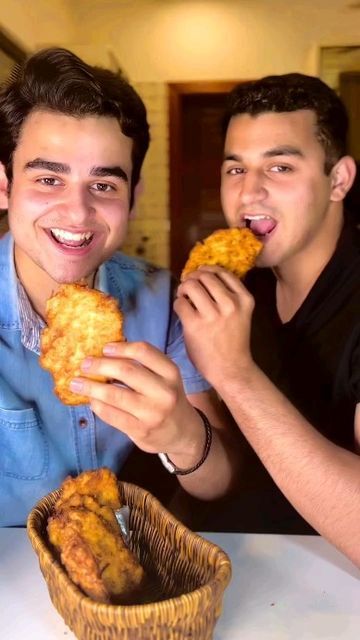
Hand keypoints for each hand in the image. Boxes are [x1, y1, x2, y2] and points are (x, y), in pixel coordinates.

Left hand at [69, 341, 203, 457]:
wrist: (184, 433)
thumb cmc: (168, 399)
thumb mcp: (165, 379)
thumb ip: (144, 367)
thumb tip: (105, 354)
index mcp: (170, 372)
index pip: (144, 351)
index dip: (120, 347)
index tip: (104, 348)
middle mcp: (164, 391)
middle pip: (126, 371)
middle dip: (100, 365)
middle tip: (84, 364)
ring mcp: (152, 413)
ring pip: (114, 394)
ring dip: (91, 387)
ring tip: (76, 383)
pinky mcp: (141, 430)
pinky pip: (111, 415)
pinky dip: (97, 406)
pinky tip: (91, 401)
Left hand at [174, 266, 254, 387]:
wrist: (231, 368)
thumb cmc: (233, 342)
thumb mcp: (240, 314)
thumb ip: (228, 296)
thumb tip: (202, 276)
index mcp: (244, 299)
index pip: (223, 272)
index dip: (207, 270)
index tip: (200, 276)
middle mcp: (230, 304)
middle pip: (205, 276)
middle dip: (193, 278)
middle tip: (188, 287)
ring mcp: (213, 314)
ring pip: (191, 285)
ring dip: (183, 289)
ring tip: (184, 297)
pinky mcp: (195, 325)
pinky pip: (180, 303)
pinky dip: (178, 304)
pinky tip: (182, 312)